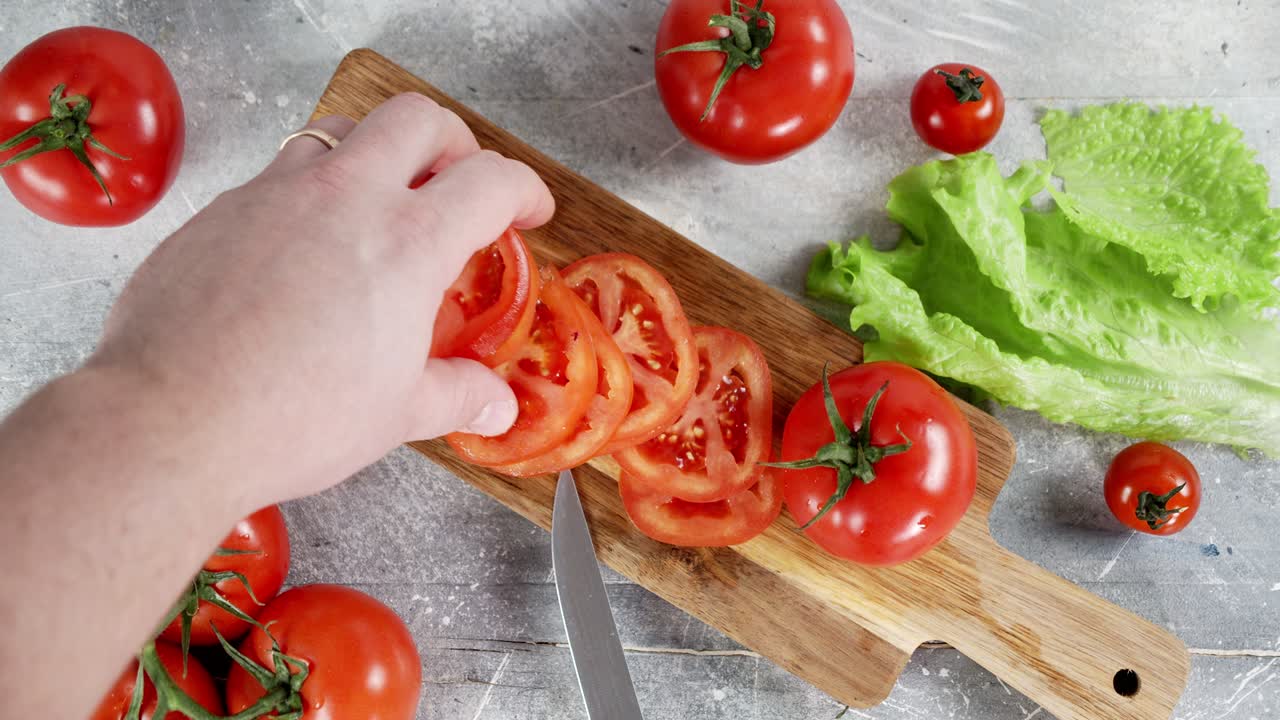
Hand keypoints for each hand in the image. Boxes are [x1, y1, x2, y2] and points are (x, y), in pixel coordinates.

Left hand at [91, 92, 553, 504]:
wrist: (171, 419)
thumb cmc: (290, 417)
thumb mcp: (396, 414)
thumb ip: (457, 396)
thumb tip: (495, 406)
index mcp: (408, 243)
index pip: (490, 180)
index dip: (523, 189)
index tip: (527, 210)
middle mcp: (345, 198)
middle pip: (416, 119)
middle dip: (452, 142)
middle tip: (458, 180)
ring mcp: (276, 194)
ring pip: (341, 131)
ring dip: (375, 151)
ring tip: (380, 198)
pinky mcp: (222, 210)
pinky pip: (278, 174)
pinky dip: (309, 191)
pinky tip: (305, 245)